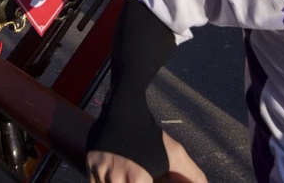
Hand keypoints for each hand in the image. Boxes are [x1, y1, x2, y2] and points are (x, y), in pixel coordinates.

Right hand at [87, 133, 207, 182]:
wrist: (123, 108)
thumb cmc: (150, 133)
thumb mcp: (175, 153)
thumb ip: (193, 175)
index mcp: (138, 179)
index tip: (148, 180)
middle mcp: (117, 178)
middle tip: (140, 176)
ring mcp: (100, 172)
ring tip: (130, 172)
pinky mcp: (90, 166)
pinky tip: (117, 176)